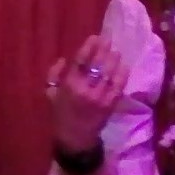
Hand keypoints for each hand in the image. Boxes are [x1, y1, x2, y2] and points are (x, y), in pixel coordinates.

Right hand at [47, 35, 130, 152]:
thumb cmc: (61, 113)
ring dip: (114, 60)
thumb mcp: (50, 94)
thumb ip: (54, 75)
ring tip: (116, 52)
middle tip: (108, 40)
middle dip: (104, 50)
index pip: (80, 62)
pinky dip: (122, 74)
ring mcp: (100, 97)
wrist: (75, 137)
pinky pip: (119, 85)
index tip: (95, 37)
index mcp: (68, 85)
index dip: (89, 47)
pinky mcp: (111, 104)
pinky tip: (123, 66)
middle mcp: (85, 89)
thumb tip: (64, 59)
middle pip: (97, 64)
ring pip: (109, 73)